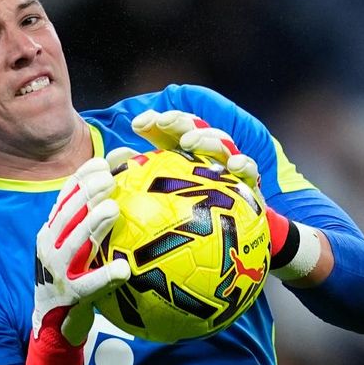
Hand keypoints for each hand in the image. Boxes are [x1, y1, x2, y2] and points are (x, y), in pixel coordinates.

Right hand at [28, 155, 132, 364]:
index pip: (66, 196)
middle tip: (112, 179)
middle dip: (87, 192)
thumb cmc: (76, 280)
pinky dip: (104, 275)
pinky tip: (123, 269)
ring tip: (113, 210)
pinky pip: (87, 284)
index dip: (84, 176)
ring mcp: (56, 271)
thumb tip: (127, 192)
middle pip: (68, 214)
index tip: (106, 162)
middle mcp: (50, 246)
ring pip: (74, 243)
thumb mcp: (81, 249)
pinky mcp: (68, 296)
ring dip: (93, 225)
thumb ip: (96, 224)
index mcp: (53, 231)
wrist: (54, 326)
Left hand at [132, 109, 322, 280]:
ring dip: (206, 138)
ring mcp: (230, 166)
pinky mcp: (250, 182)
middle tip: (163, 121)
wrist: (237, 243)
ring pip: (221, 142)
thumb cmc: (196, 221)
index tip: (138, 124)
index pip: (170, 132)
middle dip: (179, 121)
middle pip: (195, 128)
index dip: (156, 123)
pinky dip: (243, 163)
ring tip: (188, 141)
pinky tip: (233, 166)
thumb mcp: (165, 205)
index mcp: (184, 157)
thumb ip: (140, 182)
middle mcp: (207, 156)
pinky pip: (250, 168)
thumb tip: (113, 164)